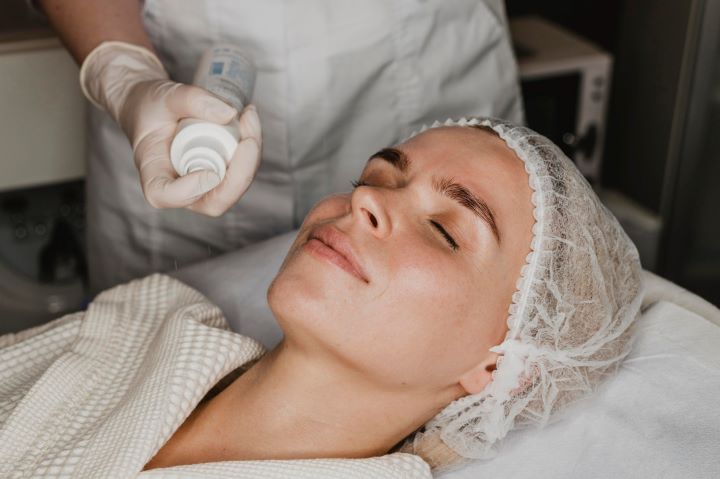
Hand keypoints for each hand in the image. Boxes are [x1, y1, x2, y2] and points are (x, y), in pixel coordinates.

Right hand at [80, 41, 261, 214]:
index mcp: (153, 172)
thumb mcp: (165, 95)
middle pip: (214, 202)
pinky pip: (241, 174)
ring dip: (251, 158)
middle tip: (249, 139)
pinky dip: (251, 151)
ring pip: (234, 188)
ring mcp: (202, 186)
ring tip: (249, 118)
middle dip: (240, 175)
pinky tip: (249, 123)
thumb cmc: (152, 107)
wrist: (155, 108)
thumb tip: (229, 113)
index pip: (165, 195)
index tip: (210, 171)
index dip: (190, 190)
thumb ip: (191, 99)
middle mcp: (180, 187)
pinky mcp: (219, 176)